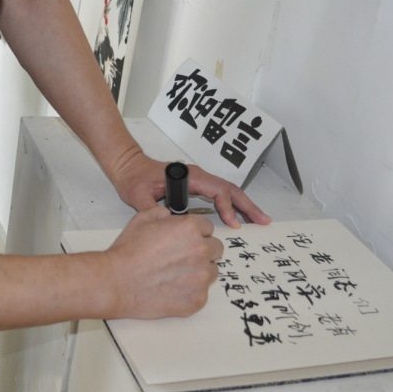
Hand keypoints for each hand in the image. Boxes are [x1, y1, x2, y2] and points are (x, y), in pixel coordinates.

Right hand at [102, 207, 222, 318]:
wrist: (116, 282)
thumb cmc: (127, 253)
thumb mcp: (142, 219)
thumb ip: (163, 213)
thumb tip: (170, 216)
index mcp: (190, 229)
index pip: (208, 227)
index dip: (196, 233)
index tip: (186, 240)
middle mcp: (200, 251)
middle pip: (215, 248)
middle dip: (202, 251)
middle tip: (182, 257)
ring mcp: (201, 277)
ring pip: (211, 271)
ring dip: (199, 271)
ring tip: (175, 274)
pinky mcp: (198, 299)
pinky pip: (203, 292)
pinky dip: (191, 291)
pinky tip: (172, 289)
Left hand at [110, 150, 271, 228]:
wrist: (128, 167)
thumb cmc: (134, 178)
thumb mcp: (138, 195)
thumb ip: (149, 208)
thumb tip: (163, 223)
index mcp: (190, 176)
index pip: (217, 190)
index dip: (227, 207)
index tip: (233, 224)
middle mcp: (198, 176)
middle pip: (230, 189)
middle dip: (247, 205)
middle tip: (264, 220)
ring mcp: (199, 180)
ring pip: (227, 191)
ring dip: (243, 205)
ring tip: (258, 220)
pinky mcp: (197, 186)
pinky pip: (220, 195)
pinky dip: (232, 204)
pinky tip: (238, 217)